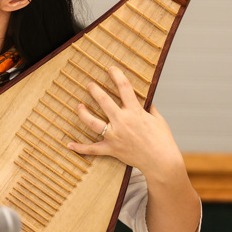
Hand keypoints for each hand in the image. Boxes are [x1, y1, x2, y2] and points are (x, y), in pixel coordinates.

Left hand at [67, 67, 183, 174]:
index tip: (111, 69)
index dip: (117, 75)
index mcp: (135, 112)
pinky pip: (93, 149)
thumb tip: (143, 99)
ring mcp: (115, 136)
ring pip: (93, 123)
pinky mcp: (112, 149)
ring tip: (79, 106)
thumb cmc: (163, 140)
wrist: (162, 162)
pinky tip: (69, 145)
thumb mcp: (158, 119)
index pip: (124, 88)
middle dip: (95, 90)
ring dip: (83, 113)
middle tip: (89, 85)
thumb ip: (149, 108)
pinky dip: (80, 148)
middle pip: (104, 101)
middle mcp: (122, 122)